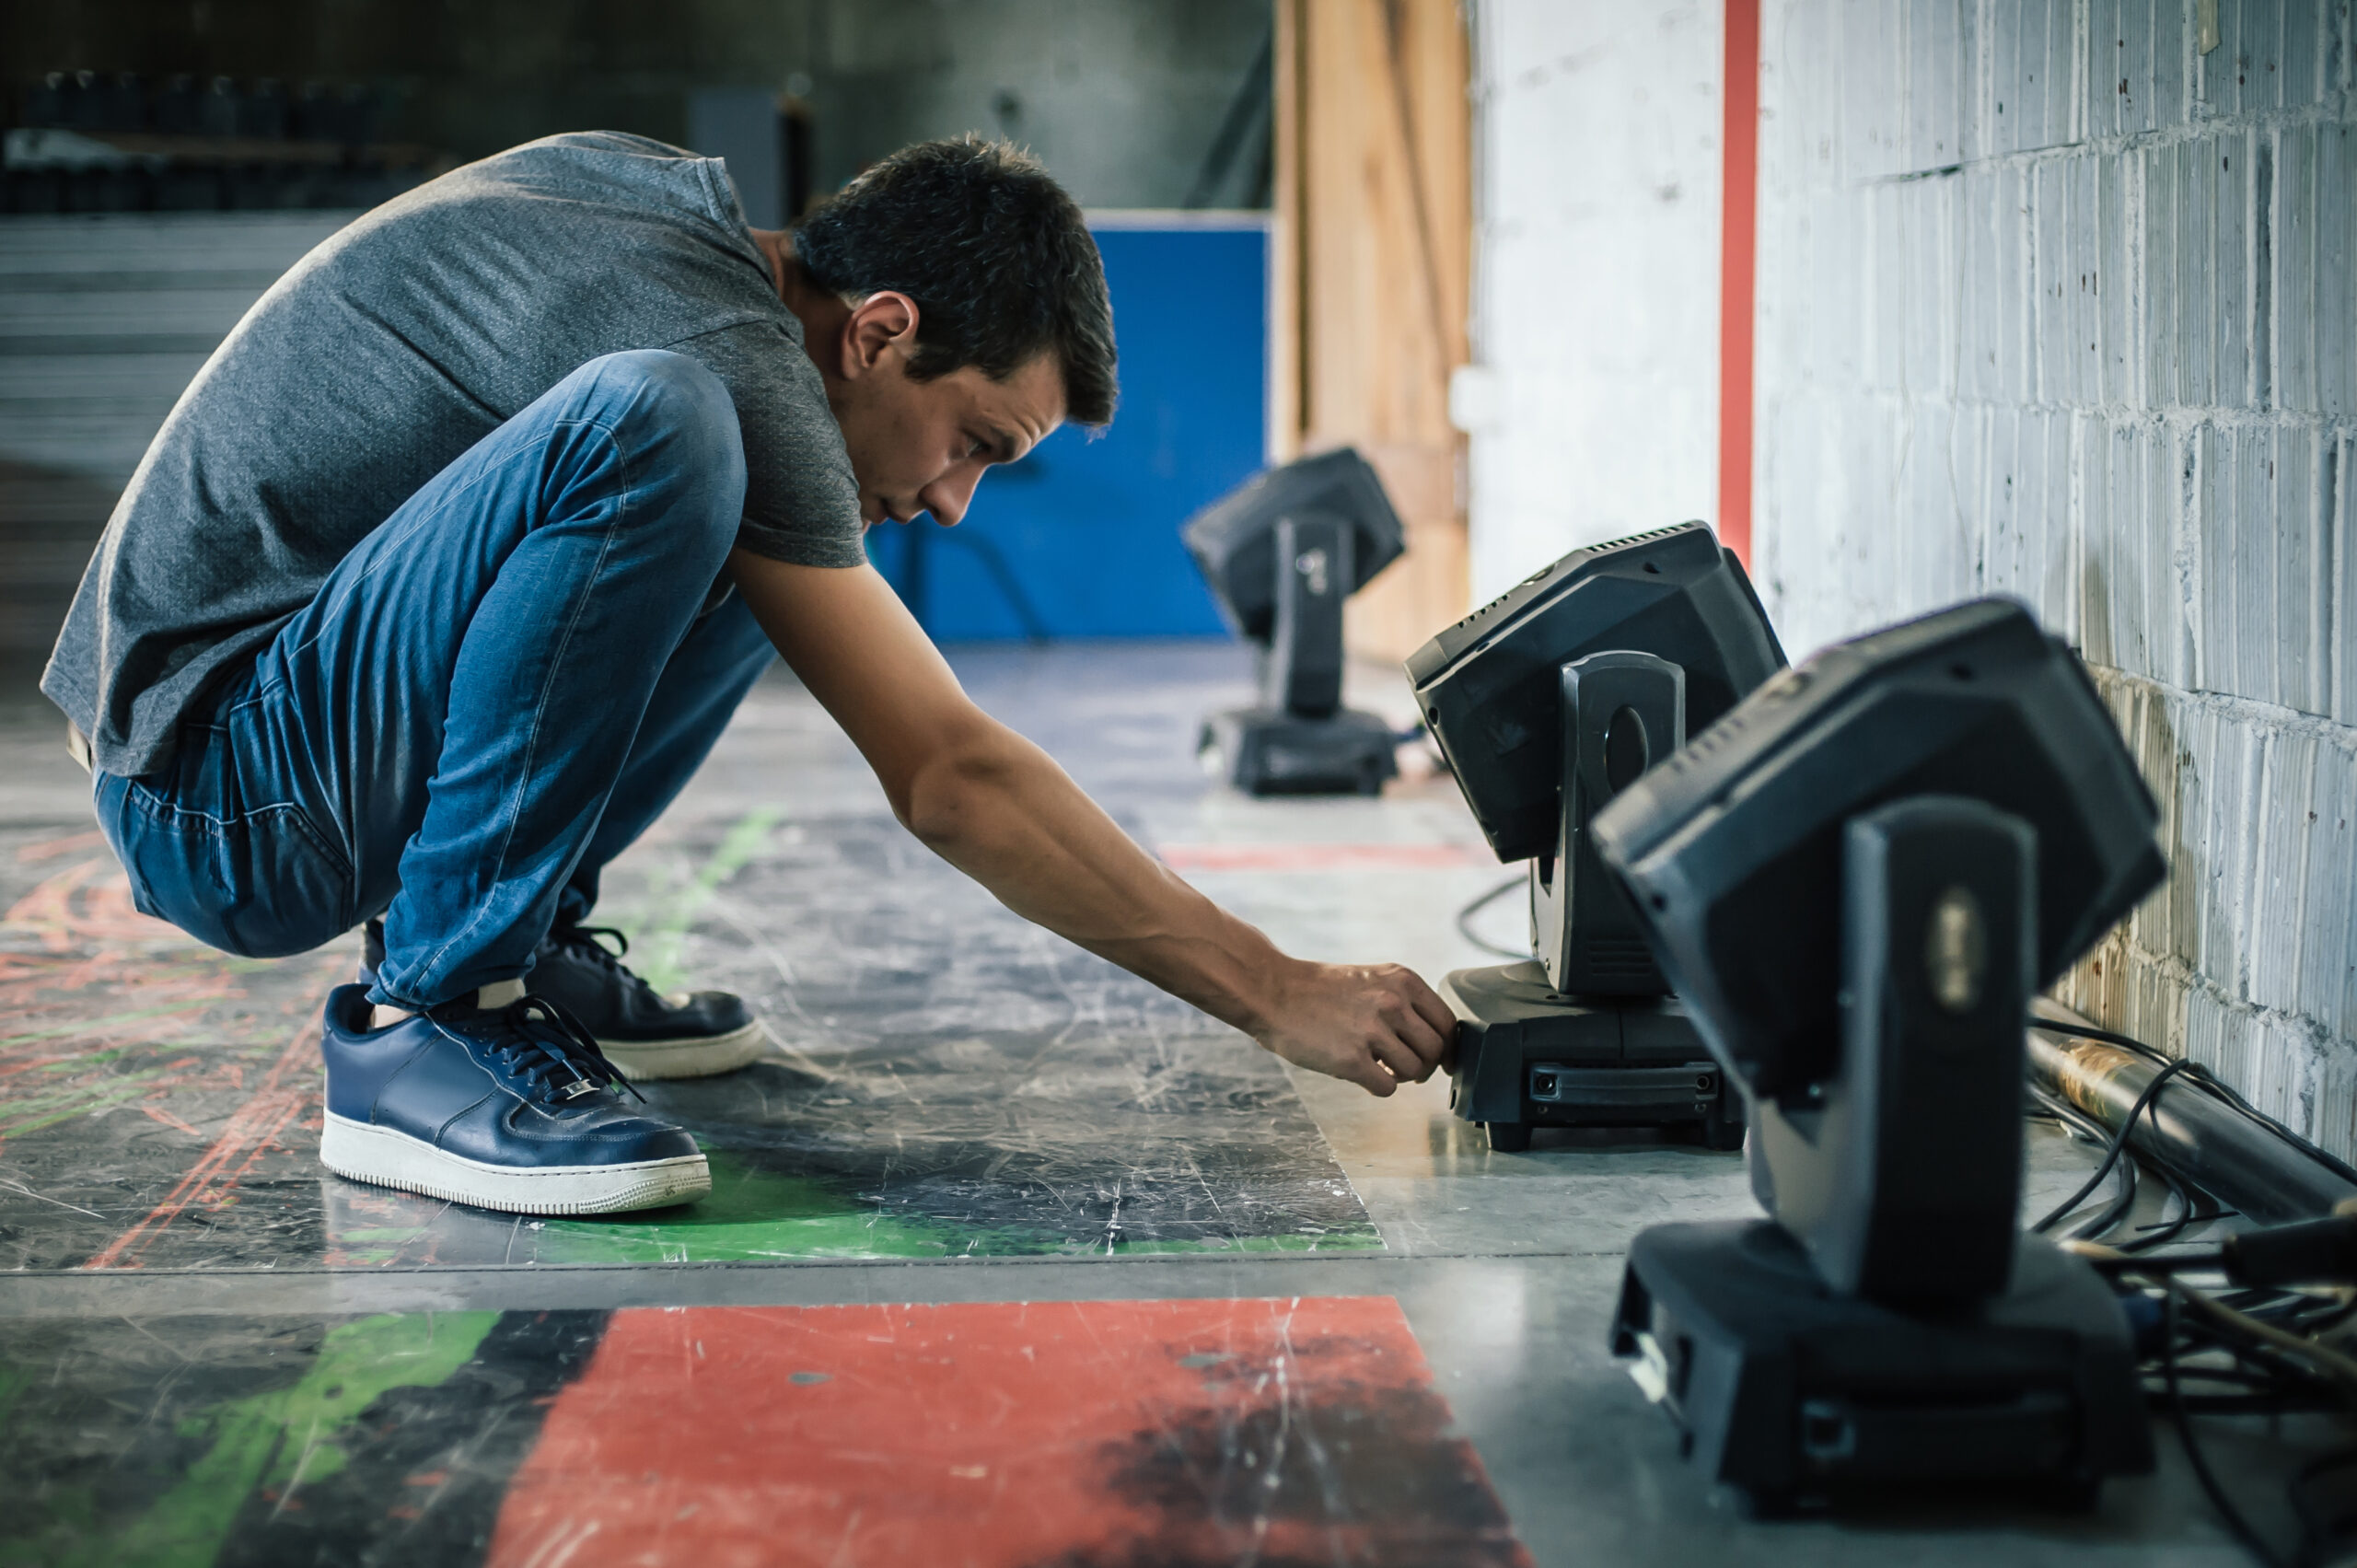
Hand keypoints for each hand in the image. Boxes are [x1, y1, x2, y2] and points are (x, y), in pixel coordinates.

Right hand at [1252, 960, 1457, 1096]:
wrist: (1273, 991)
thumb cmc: (1320, 989)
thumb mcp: (1372, 980)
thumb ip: (1404, 1004)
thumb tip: (1435, 1043)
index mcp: (1403, 980)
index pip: (1448, 1023)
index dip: (1446, 1047)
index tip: (1441, 1060)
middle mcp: (1393, 1003)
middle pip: (1436, 1050)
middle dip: (1425, 1065)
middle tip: (1404, 1066)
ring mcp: (1372, 1031)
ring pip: (1415, 1071)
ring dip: (1400, 1076)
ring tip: (1378, 1066)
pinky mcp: (1351, 1059)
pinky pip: (1387, 1088)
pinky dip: (1378, 1087)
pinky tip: (1362, 1074)